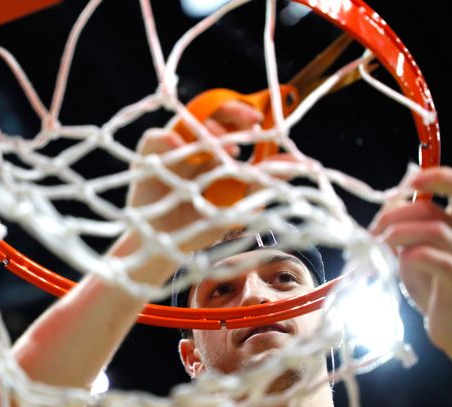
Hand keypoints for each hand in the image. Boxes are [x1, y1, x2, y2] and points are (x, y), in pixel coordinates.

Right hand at [128, 100, 262, 251]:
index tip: (260, 121)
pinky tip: (181, 147)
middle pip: (208, 112)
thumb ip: (266, 180)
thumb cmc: (202, 225)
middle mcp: (192, 147)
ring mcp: (169, 152)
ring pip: (185, 122)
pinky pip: (155, 137)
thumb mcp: (240, 203)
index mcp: (212, 152)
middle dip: (230, 112)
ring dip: (206, 128)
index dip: (242, 114)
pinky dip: (168, 138)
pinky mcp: (146, 161)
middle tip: (251, 121)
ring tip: (225, 145)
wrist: (169, 249)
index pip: (227, 120)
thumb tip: (305, 164)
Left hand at [370, 167, 451, 360]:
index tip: (408, 184)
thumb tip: (386, 201)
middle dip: (397, 212)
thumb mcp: (415, 246)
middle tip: (375, 227)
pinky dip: (411, 255)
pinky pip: (436, 259)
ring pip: (435, 231)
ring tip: (379, 245)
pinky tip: (398, 261)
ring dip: (398, 233)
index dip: (439, 176)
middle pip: (437, 209)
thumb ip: (406, 222)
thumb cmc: (432, 282)